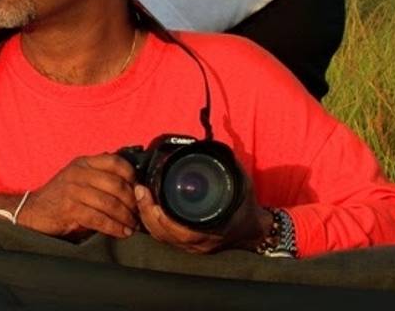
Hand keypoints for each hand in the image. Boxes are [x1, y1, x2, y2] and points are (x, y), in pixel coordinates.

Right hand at [15, 154, 138, 239]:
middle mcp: (78, 173)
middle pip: (117, 184)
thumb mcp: (79, 179)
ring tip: (132, 226)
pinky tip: (121, 232)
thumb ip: (100, 178)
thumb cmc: (61, 198)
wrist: (33, 212)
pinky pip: (100, 218)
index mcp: (83, 163)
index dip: (132, 177)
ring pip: (110, 203)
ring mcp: (73, 189)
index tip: (139, 192)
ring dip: (126, 217)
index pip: (116, 162)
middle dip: (132, 202)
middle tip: (139, 214)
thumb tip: (133, 188)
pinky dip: (114, 228)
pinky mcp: (69, 208)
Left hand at [134, 176, 269, 254]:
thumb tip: (203, 147)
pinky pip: (164, 237)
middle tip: (140, 191)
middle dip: (148, 214)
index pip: (183, 233)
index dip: (164, 220)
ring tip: (139, 194)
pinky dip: (152, 223)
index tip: (152, 200)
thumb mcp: (239, 182)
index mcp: (213, 230)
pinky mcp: (186, 245)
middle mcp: (200, 243)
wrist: (254, 227)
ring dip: (146, 217)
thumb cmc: (245, 204)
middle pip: (166, 235)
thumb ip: (223, 166)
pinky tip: (144, 206)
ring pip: (162, 237)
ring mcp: (192, 246)